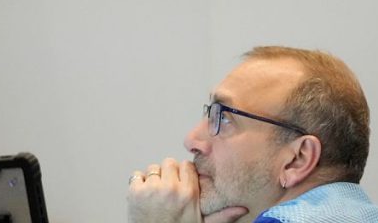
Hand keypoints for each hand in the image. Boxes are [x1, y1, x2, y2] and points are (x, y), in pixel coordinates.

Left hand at [126, 158, 247, 222]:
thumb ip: (223, 215)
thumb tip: (242, 209)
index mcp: (188, 193)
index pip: (186, 165)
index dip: (184, 173)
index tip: (182, 181)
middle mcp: (170, 187)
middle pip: (169, 163)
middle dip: (169, 173)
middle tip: (169, 188)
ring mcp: (151, 188)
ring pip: (153, 168)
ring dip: (154, 178)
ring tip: (157, 194)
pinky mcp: (135, 191)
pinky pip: (137, 175)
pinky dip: (139, 183)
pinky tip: (145, 196)